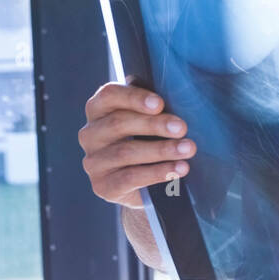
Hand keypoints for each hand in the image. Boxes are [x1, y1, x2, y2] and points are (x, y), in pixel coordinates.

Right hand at [79, 80, 194, 209]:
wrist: (147, 186)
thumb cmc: (152, 141)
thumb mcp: (152, 120)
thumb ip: (155, 106)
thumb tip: (179, 93)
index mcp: (99, 110)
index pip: (109, 95)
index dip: (134, 97)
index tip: (160, 104)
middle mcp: (91, 134)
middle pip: (119, 123)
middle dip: (154, 124)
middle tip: (182, 128)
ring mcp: (94, 161)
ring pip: (125, 152)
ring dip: (161, 149)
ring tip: (188, 149)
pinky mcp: (103, 186)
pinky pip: (130, 178)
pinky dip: (158, 172)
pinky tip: (179, 169)